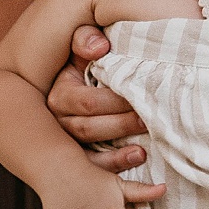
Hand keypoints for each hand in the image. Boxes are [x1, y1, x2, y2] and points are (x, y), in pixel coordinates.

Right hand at [46, 26, 146, 171]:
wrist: (95, 79)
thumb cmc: (96, 60)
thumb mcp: (87, 45)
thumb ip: (87, 39)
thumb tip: (98, 46)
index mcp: (61, 93)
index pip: (85, 102)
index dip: (114, 101)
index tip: (141, 95)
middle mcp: (59, 120)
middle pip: (87, 128)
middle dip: (121, 124)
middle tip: (150, 118)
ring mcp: (68, 142)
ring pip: (89, 152)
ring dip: (118, 151)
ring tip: (145, 147)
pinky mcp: (80, 157)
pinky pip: (92, 169)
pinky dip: (115, 166)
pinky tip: (138, 157)